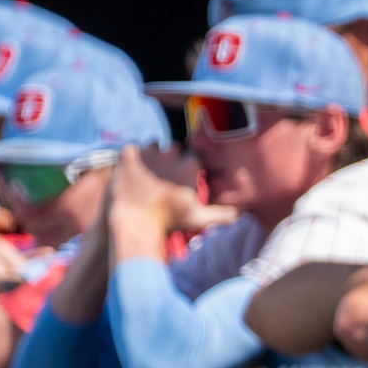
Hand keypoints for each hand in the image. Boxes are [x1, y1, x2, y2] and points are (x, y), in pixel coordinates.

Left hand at [109, 145, 232, 232]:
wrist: (134, 222)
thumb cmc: (169, 221)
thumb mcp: (199, 219)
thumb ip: (221, 214)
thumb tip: (239, 215)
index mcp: (189, 167)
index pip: (194, 157)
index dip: (190, 167)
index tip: (185, 177)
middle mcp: (171, 155)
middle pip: (175, 149)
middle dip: (172, 159)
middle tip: (166, 177)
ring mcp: (149, 154)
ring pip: (155, 146)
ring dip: (153, 155)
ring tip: (150, 172)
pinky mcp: (128, 156)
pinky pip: (133, 148)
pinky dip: (133, 157)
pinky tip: (134, 170)